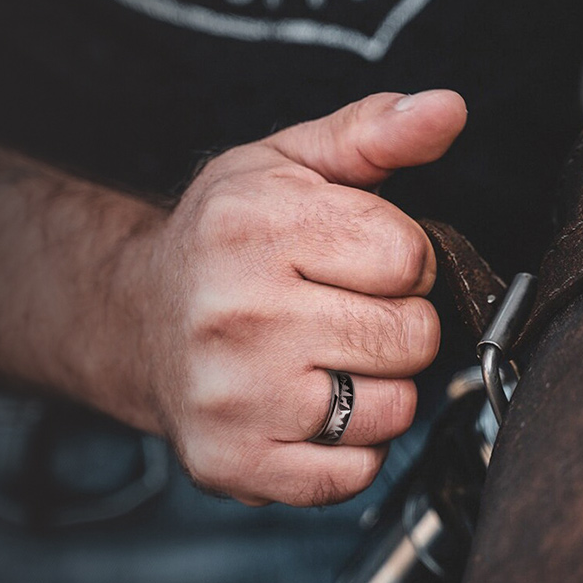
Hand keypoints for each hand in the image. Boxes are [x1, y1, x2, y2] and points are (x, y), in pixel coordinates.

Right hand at [117, 91, 467, 505]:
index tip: (361, 261)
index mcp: (252, 225)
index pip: (406, 254)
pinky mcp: (234, 461)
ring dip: (381, 390)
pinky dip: (352, 451)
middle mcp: (237, 311)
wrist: (136, 320)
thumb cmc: (227, 240)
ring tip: (329, 362)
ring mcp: (234, 394)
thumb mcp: (288, 162)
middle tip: (345, 313)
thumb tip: (447, 109)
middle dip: (396, 324)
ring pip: (393, 409)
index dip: (402, 259)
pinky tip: (313, 411)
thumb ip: (374, 132)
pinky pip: (354, 473)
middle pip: (409, 336)